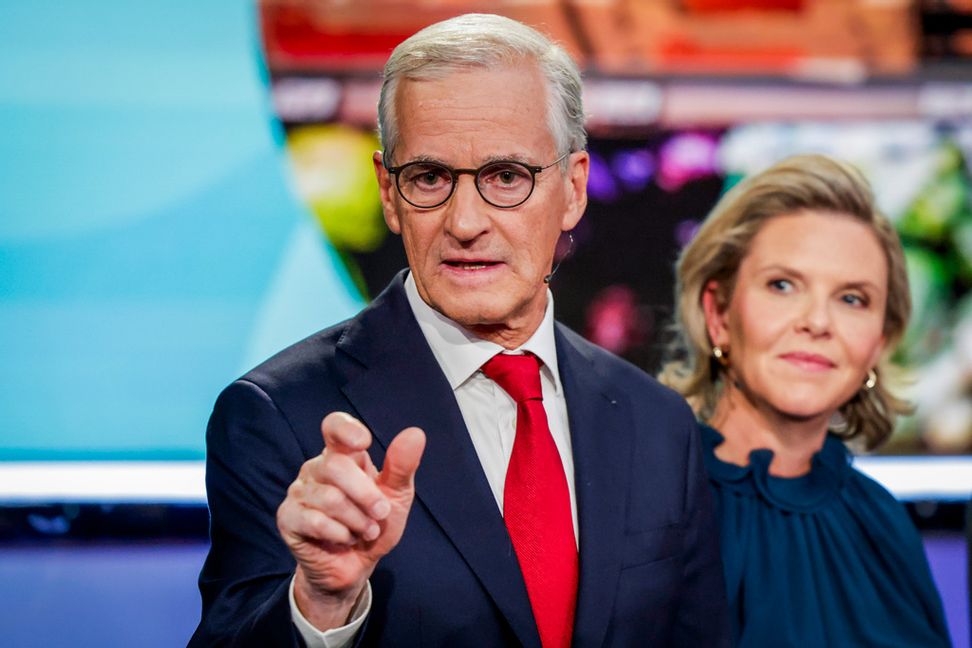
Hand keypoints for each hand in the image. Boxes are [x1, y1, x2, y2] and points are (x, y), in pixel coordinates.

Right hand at [276, 412, 425, 629]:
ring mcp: (299, 492)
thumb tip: (415, 433)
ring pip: (330, 498)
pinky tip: (345, 539)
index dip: (346, 429)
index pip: (334, 426)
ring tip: (366, 531)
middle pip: (336, 465)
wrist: (357, 566)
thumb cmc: (375, 524)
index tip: (364, 443)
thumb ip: (402, 466)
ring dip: (358, 521)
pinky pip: (316, 521)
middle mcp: (316, 468)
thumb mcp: (396, 497)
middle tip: (381, 514)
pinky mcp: (288, 518)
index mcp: (342, 455)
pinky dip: (340, 535)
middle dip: (367, 495)